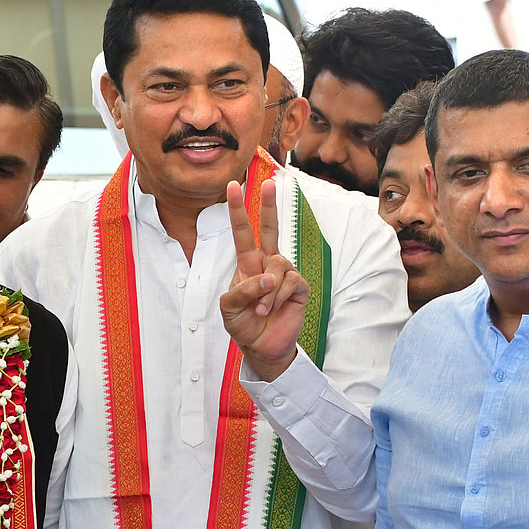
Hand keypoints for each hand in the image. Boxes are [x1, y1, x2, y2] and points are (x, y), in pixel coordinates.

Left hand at [220, 178, 307, 381]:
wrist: (261, 346)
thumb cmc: (243, 324)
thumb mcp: (229, 308)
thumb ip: (242, 289)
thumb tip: (267, 277)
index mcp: (247, 263)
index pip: (243, 232)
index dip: (238, 210)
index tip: (232, 186)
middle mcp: (267, 263)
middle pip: (270, 229)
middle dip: (269, 205)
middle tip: (270, 182)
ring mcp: (285, 273)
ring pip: (277, 264)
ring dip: (265, 290)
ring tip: (260, 309)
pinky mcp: (299, 286)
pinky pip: (289, 281)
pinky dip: (276, 297)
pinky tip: (271, 309)